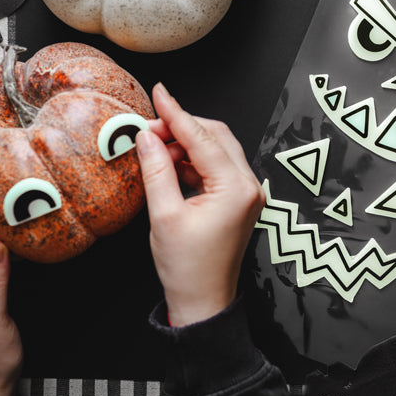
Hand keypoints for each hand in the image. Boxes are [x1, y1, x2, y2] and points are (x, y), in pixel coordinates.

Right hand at [136, 82, 264, 326]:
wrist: (203, 302)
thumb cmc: (187, 268)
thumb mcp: (164, 215)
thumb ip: (156, 169)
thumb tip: (146, 136)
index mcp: (236, 189)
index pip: (203, 138)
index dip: (177, 113)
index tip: (159, 93)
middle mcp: (249, 187)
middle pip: (216, 137)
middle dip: (182, 127)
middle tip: (149, 127)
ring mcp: (247, 194)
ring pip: (217, 150)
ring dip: (186, 144)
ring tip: (153, 147)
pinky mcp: (238, 201)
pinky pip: (216, 168)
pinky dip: (193, 161)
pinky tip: (169, 162)